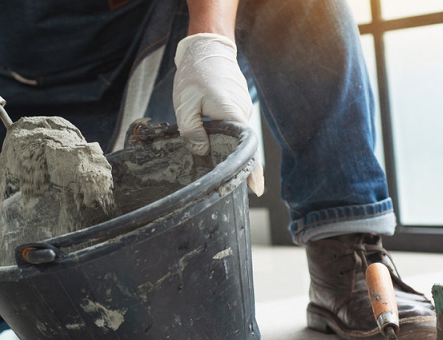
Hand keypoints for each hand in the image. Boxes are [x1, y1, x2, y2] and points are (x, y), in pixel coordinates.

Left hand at [173, 33, 263, 195]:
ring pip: (240, 136)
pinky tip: (220, 147)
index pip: (246, 148)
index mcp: (231, 113)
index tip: (256, 189)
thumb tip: (201, 153)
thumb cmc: (195, 74)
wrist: (206, 47)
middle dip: (242, 166)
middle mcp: (242, 112)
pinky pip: (236, 126)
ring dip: (234, 151)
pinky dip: (231, 138)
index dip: (252, 170)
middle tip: (238, 188)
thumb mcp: (185, 105)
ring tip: (225, 171)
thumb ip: (192, 131)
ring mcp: (242, 107)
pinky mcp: (238, 104)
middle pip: (245, 146)